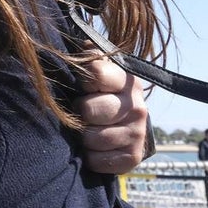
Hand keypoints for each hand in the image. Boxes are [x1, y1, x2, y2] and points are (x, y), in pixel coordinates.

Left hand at [74, 56, 149, 173]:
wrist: (124, 123)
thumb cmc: (99, 92)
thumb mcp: (95, 68)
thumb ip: (86, 55)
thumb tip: (70, 45)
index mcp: (126, 80)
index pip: (96, 73)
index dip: (81, 80)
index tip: (81, 85)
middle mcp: (137, 106)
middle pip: (90, 110)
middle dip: (78, 111)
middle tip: (79, 111)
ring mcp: (137, 132)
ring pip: (92, 137)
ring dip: (82, 136)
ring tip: (84, 129)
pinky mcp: (134, 156)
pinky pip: (100, 161)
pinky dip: (90, 157)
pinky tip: (92, 148)